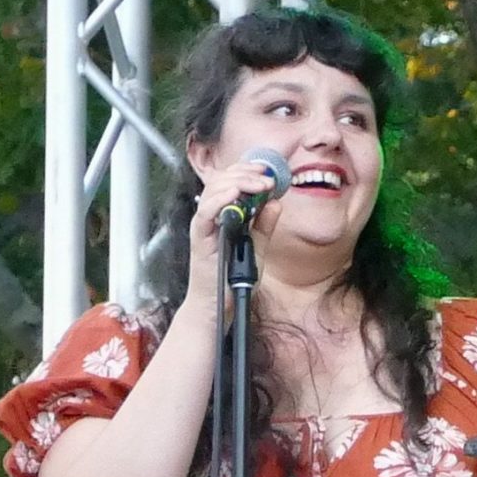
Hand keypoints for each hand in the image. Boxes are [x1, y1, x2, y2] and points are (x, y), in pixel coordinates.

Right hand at [182, 157, 281, 300]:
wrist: (218, 306)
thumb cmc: (232, 279)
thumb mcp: (257, 249)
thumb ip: (265, 227)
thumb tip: (275, 203)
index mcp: (223, 215)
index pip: (231, 182)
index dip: (247, 171)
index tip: (267, 170)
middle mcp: (211, 216)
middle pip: (221, 181)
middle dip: (246, 173)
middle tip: (268, 176)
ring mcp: (204, 226)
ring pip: (213, 191)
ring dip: (238, 182)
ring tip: (260, 184)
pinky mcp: (200, 238)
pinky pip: (206, 212)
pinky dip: (220, 199)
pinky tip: (237, 193)